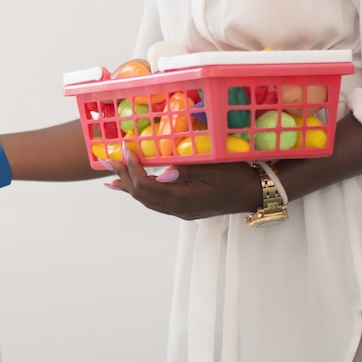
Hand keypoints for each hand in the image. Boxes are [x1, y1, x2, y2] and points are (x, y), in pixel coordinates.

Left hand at [103, 152, 267, 220]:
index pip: (146, 186)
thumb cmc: (238, 176)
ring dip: (128, 187)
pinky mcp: (185, 209)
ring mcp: (181, 211)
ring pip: (146, 201)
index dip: (132, 168)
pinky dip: (141, 193)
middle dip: (122, 177)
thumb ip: (188, 170)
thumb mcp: (215, 168)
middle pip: (141, 195)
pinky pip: (156, 202)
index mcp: (183, 198)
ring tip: (111, 176)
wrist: (255, 193)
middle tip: (106, 161)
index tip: (124, 150)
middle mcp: (178, 208)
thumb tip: (162, 172)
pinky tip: (135, 187)